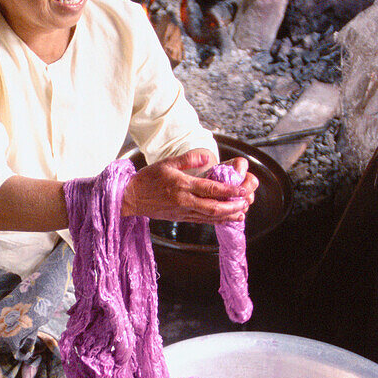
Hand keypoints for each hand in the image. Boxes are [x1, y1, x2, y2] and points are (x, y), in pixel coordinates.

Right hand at [122, 150, 258, 223]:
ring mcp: (183, 212)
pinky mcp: (181, 218)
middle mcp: (184, 201)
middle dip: (233, 206)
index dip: (230, 190)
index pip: (211, 189)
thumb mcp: (167, 163)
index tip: (243, 188)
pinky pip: (202, 221)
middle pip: (214, 207)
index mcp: (182, 185)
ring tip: (242, 212)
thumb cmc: (147, 179)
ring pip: (210, 217)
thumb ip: (189, 159)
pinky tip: (226, 219)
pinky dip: (217, 221)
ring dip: (228, 215)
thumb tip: (208, 156)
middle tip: (246, 202)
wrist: (130, 198)